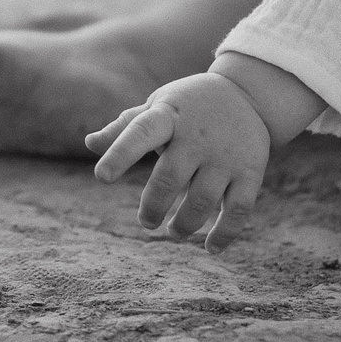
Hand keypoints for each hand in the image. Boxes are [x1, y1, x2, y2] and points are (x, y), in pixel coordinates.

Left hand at [86, 72, 271, 244]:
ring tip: (174, 230)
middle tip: (146, 222)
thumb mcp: (157, 107)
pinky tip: (210, 247)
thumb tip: (90, 143)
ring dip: (184, 224)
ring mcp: (226, 155)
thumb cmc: (188, 106)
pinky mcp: (250, 172)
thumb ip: (124, 127)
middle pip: (169, 178)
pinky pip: (238, 210)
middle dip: (153, 206)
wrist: (248, 94)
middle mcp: (197, 136)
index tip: (101, 177)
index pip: (140, 133)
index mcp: (168, 116)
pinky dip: (224, 234)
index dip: (120, 154)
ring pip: (202, 200)